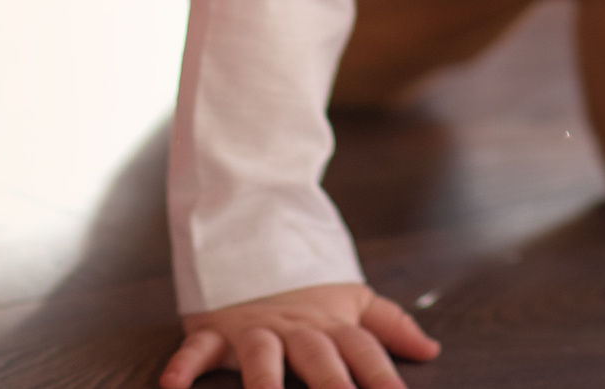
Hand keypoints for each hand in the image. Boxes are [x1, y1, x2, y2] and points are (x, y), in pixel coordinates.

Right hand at [160, 281, 439, 388]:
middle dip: (334, 387)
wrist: (253, 230)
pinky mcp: (215, 329)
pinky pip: (197, 348)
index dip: (384, 378)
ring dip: (263, 383)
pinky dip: (183, 365)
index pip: (365, 351)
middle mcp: (296, 330)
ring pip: (260, 358)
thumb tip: (431, 351)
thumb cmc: (308, 284)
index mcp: (331, 324)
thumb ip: (392, 326)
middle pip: (319, 358)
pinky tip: (172, 386)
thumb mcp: (354, 299)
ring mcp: (254, 329)